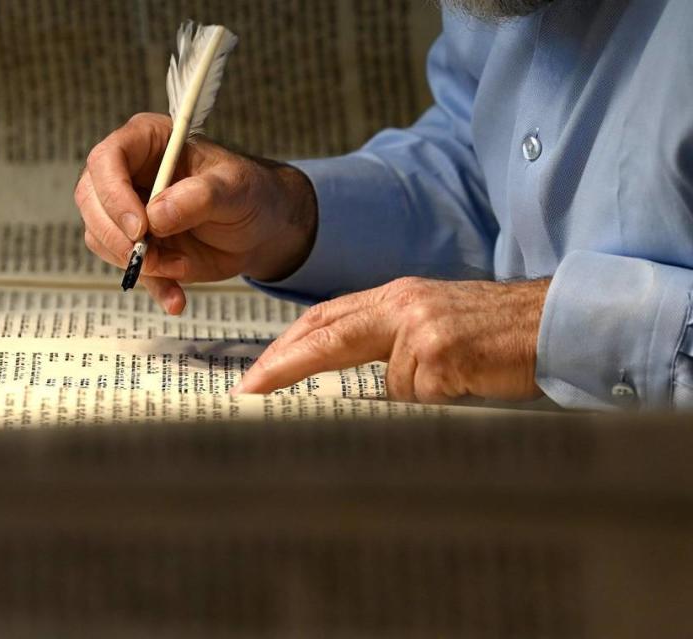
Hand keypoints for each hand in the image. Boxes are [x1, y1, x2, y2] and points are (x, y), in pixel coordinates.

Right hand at [75, 113, 316, 313]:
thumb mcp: (235, 189)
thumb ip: (199, 197)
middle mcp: (129, 173)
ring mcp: (128, 210)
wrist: (260, 230)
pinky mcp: (137, 245)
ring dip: (138, 262)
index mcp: (148, 142)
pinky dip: (152, 286)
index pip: (106, 159)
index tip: (139, 227)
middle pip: (90, 199)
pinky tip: (176, 298)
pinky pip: (128, 268)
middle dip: (116, 236)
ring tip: (181, 268)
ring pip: (101, 237)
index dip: (113, 194)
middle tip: (151, 256)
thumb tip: (155, 216)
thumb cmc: (250, 193)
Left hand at [234, 277, 549, 402]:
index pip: (325, 316)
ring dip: (407, 396)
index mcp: (396, 296)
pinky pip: (418, 394)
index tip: (258, 370)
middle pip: (326, 334)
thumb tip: (345, 385)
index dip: (288, 343)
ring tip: (447, 385)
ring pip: (384, 382)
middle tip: (250, 389)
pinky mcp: (442, 355)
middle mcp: (403, 305)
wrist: (552, 323)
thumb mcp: (432, 325)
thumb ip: (387, 345)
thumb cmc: (493, 332)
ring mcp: (421, 329)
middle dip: (282, 364)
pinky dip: (435, 401)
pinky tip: (464, 384)